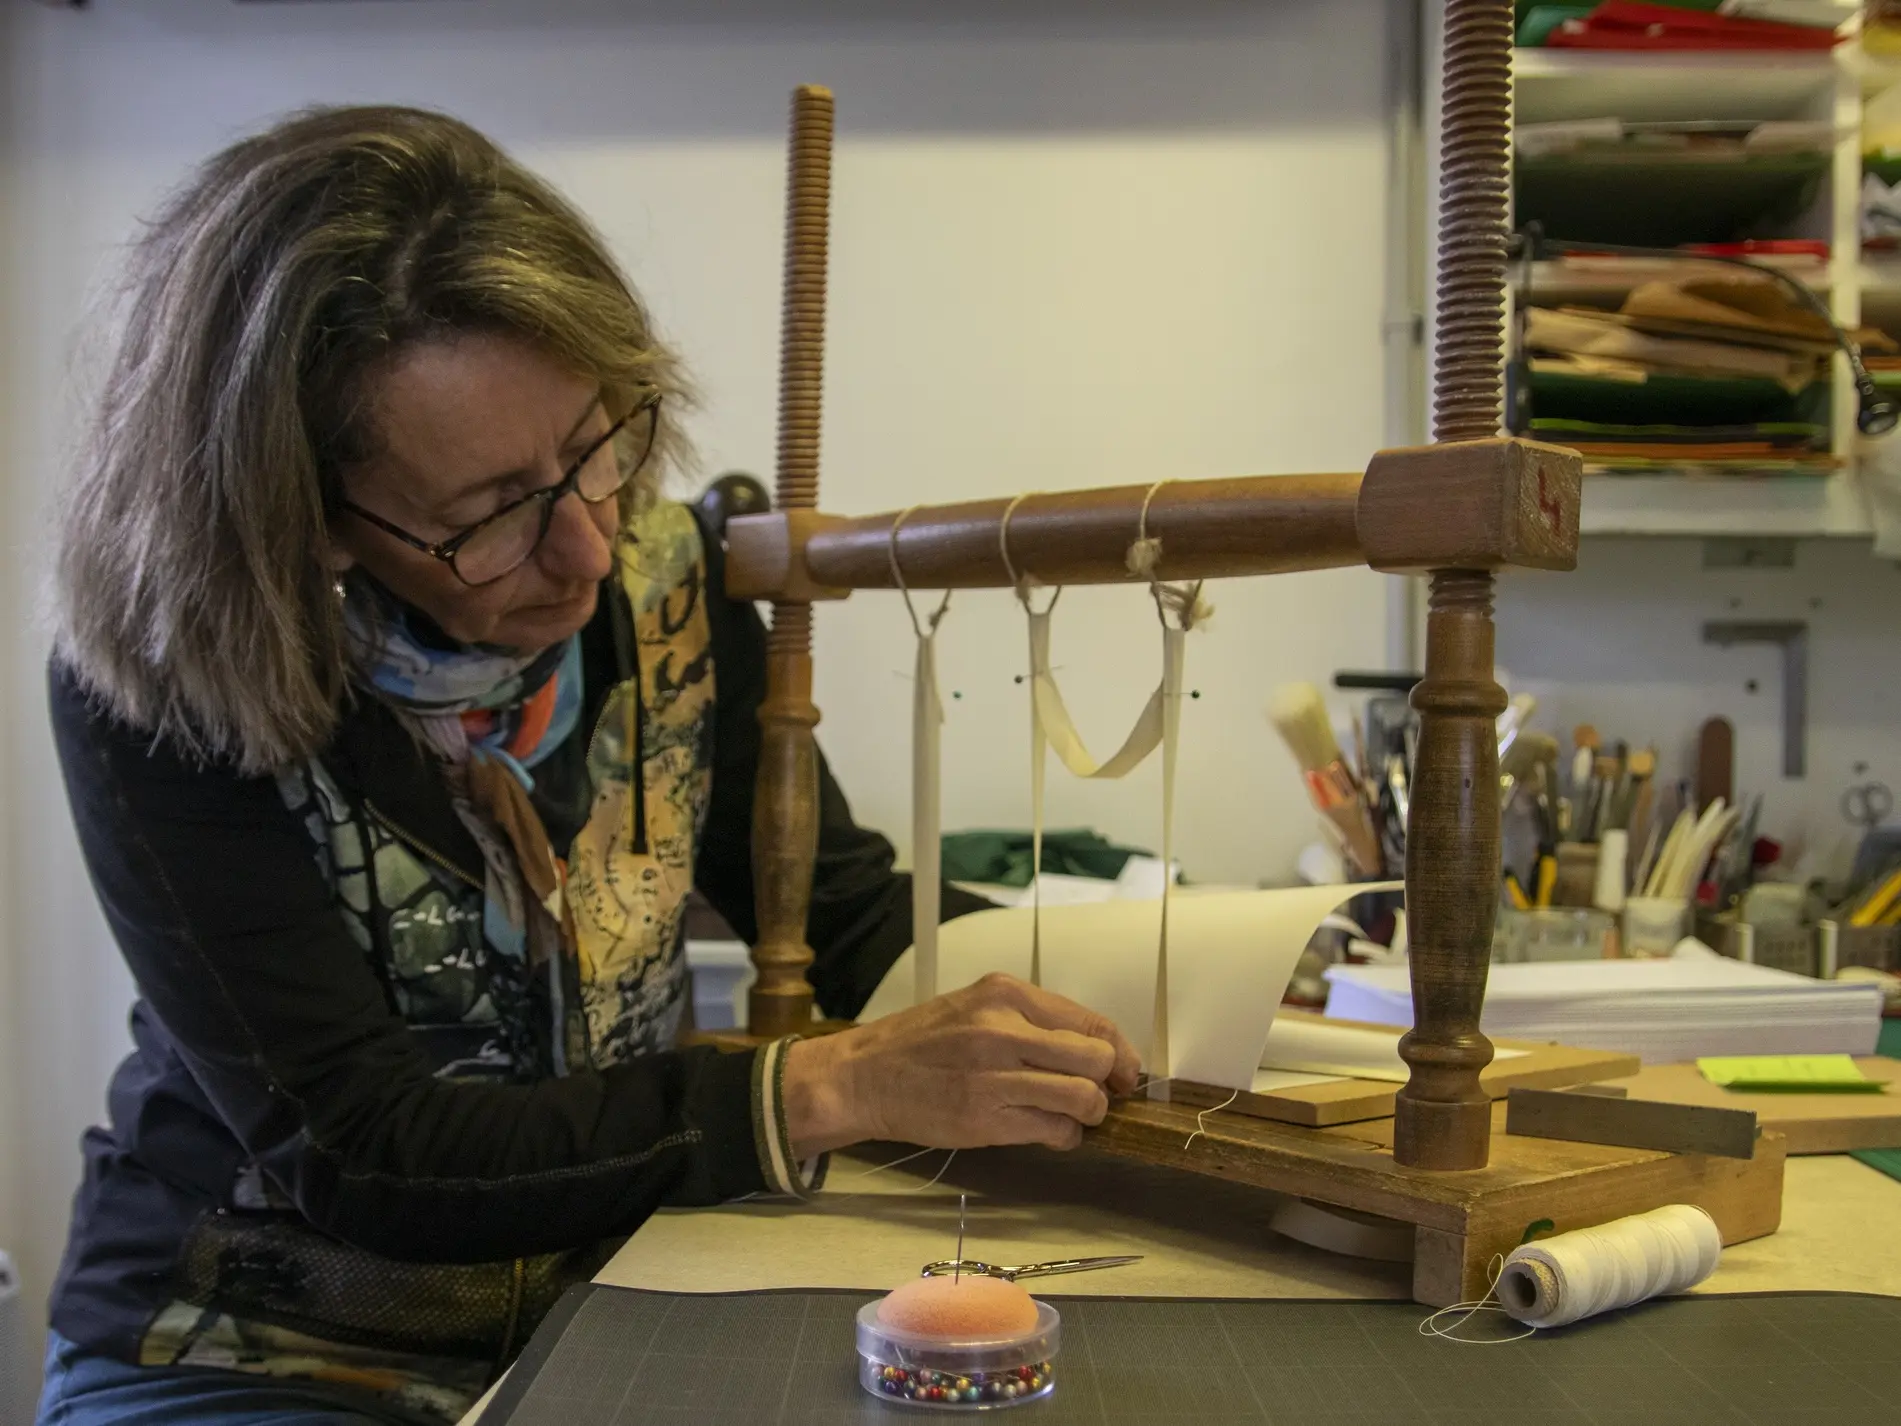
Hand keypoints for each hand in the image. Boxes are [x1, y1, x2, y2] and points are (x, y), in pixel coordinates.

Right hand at [780, 973, 1139, 1159]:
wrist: (863, 1076)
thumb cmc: (919, 1043)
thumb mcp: (974, 1008)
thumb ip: (1028, 1021)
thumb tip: (1090, 1049)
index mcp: (1005, 994)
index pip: (1090, 1021)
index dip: (1119, 1051)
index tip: (1122, 1071)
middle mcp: (1004, 1029)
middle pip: (1096, 1058)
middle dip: (1108, 1084)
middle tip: (1099, 1097)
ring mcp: (995, 1075)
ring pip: (1082, 1098)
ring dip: (1088, 1114)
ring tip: (1071, 1117)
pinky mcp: (986, 1119)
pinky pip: (1054, 1130)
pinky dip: (1064, 1136)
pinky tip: (1049, 1132)